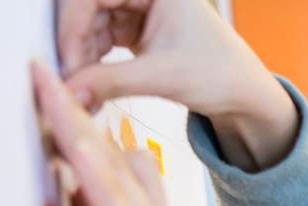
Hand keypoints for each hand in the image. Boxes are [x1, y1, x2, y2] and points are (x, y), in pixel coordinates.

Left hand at [33, 58, 222, 205]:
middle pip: (116, 170)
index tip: (63, 98)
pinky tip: (81, 156)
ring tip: (56, 96)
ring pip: (116, 186)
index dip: (92, 136)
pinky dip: (101, 186)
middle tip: (48, 75)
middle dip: (81, 121)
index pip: (122, 178)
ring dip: (84, 139)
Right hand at [56, 0, 298, 169]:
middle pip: (88, 6)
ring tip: (82, 92)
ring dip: (82, 58)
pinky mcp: (134, 28)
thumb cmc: (220, 74)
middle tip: (68, 82)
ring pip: (90, 25)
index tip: (66, 62)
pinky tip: (91, 87)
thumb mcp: (164, 77)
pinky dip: (92, 64)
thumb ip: (111, 81)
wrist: (242, 94)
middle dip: (76, 45)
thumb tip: (68, 90)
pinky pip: (100, 39)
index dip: (72, 27)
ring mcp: (138, 6)